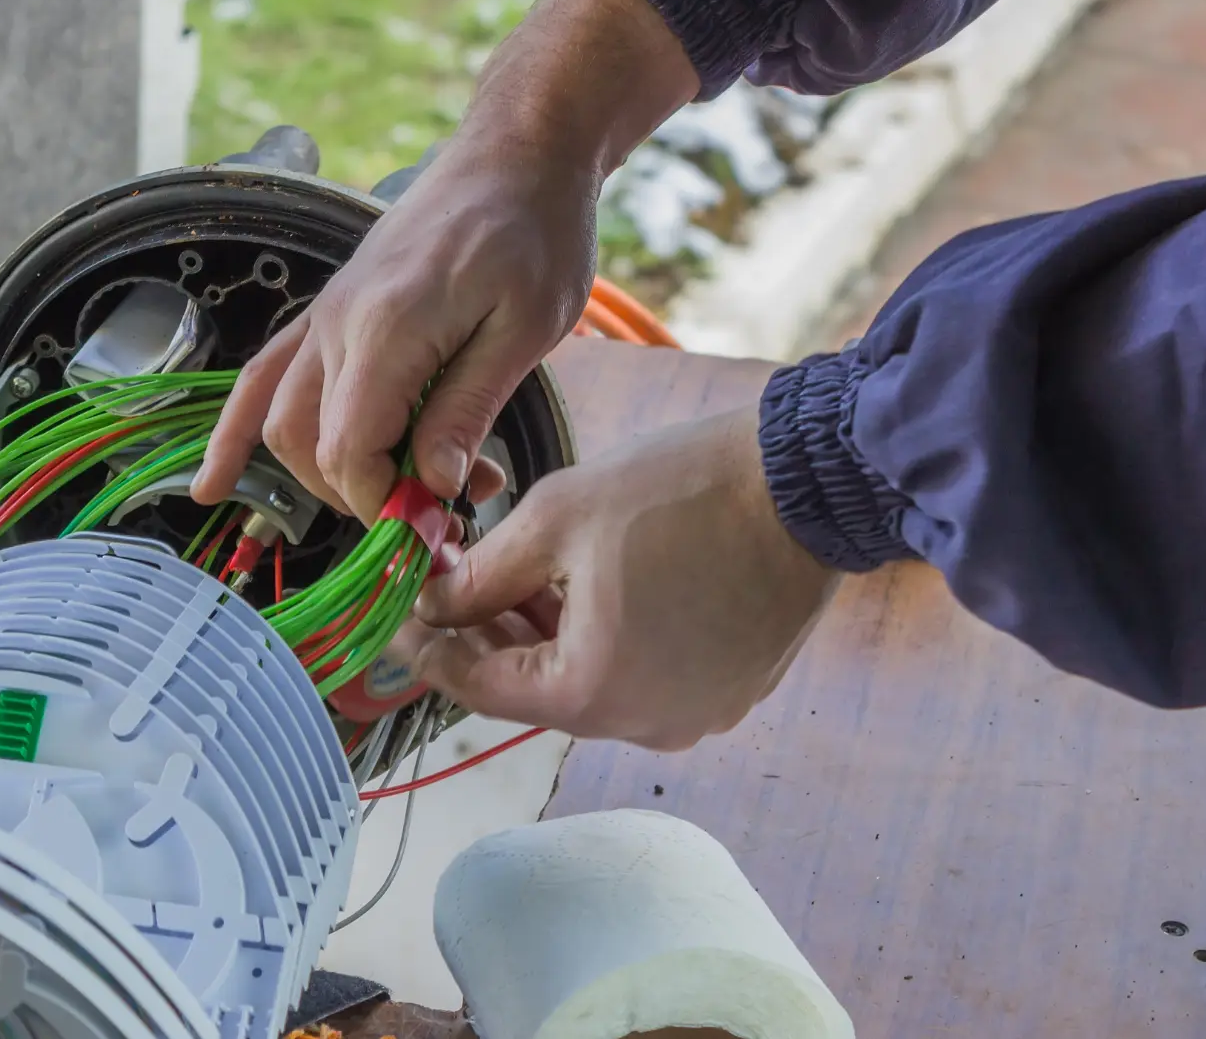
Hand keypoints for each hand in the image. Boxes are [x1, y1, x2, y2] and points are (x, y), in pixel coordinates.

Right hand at [190, 0, 698, 522]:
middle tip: (435, 515)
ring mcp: (324, 315)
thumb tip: (428, 488)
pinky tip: (213, 481)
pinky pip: (262, 377)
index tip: (439, 526)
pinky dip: (235, 433)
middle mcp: (338, 322)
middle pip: (309, 445)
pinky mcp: (328, 312)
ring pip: (280, 421)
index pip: (350, 449)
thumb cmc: (536, 231)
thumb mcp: (526, 328)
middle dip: (362, 498)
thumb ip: (466, 409)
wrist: (517, 153)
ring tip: (391, 496)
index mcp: (388, 326)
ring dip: (324, 476)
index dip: (385, 504)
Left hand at [411, 404, 840, 750]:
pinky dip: (601, 639)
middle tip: (448, 588)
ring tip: (510, 578)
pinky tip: (581, 588)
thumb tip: (434, 605)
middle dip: (486, 638)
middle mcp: (646, 724)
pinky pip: (641, 675)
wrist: (808, 482)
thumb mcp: (556, 520)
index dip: (429, 649)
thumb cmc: (684, 492)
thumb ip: (480, 576)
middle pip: (534, 690)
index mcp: (593, 693)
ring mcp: (694, 714)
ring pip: (588, 682)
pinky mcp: (728, 691)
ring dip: (544, 637)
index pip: (478, 689)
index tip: (396, 620)